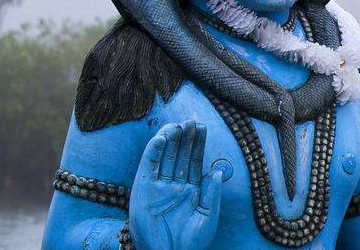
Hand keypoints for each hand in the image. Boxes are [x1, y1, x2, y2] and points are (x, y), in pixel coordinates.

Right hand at [128, 121, 230, 249]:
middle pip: (180, 155)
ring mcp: (158, 187)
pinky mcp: (143, 190)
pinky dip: (153, 152)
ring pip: (164, 157)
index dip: (198, 145)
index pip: (195, 162)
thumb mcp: (208, 217)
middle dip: (185, 138)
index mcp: (192, 191)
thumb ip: (212, 194)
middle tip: (190, 121)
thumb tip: (216, 170)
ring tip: (177, 125)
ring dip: (170, 140)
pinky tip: (161, 139)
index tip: (202, 128)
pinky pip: (148, 167)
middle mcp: (174, 186)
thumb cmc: (190, 243)